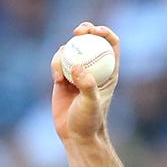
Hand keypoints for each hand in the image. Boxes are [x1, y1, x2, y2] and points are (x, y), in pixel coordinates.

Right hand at [51, 22, 119, 142]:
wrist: (76, 135)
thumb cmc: (90, 121)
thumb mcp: (91, 104)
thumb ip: (87, 86)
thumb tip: (77, 68)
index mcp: (109, 71)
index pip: (111, 44)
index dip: (104, 32)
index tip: (93, 31)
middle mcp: (95, 68)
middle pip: (91, 40)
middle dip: (85, 30)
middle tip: (77, 33)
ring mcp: (78, 71)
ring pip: (72, 49)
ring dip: (65, 53)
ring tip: (61, 75)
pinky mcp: (63, 77)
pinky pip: (58, 61)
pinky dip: (55, 65)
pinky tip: (57, 80)